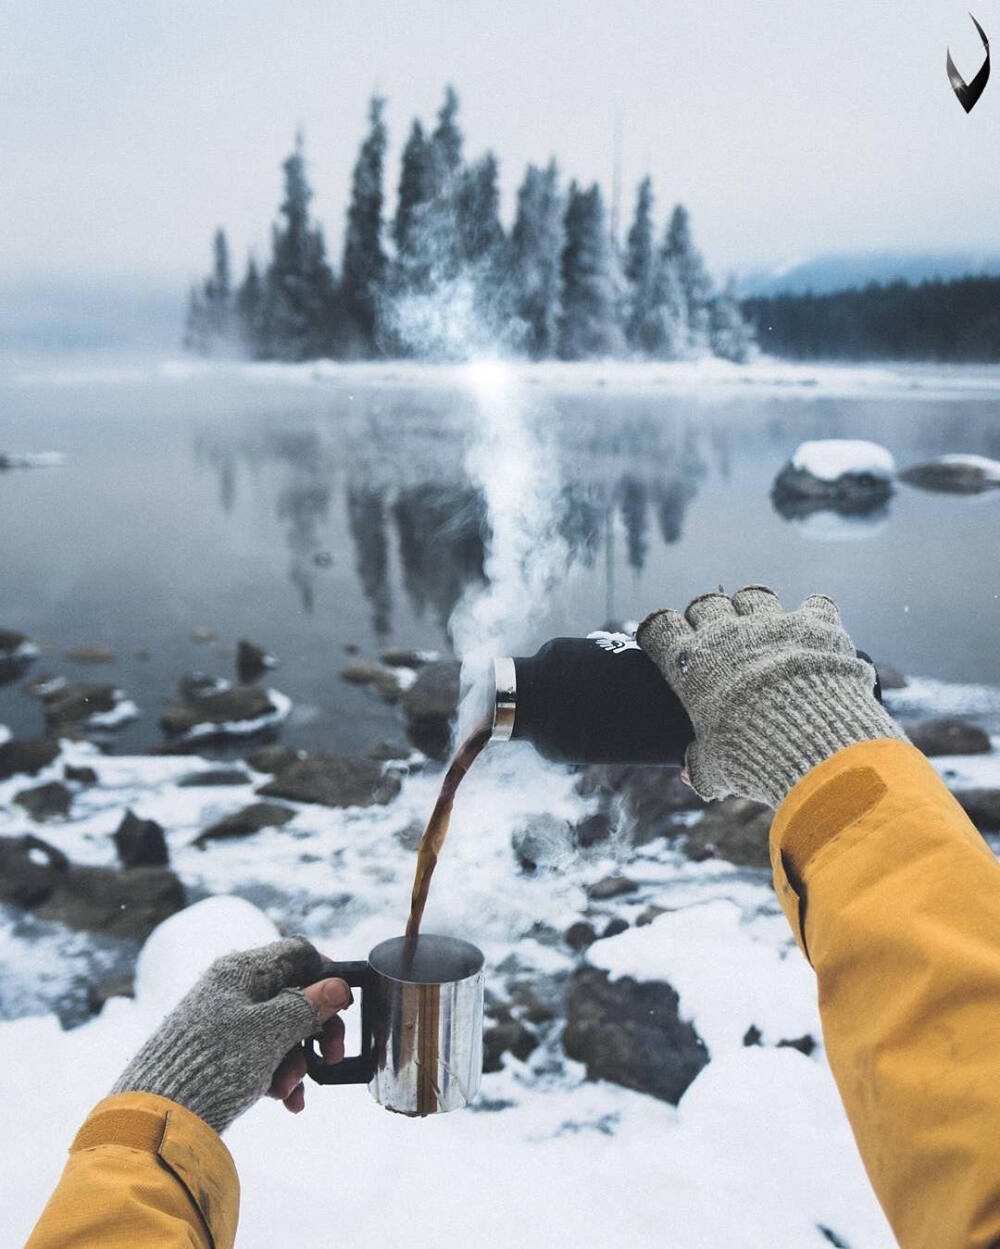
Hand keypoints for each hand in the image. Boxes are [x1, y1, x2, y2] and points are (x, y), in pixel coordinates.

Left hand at [112, 936, 350, 1133]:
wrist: (161, 1116)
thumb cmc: (217, 1063)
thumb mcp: (271, 1031)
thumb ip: (309, 1006)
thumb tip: (339, 985)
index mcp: (241, 971)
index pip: (295, 954)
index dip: (325, 974)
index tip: (344, 1002)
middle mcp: (232, 990)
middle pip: (292, 995)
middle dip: (316, 1028)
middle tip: (334, 1056)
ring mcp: (225, 1023)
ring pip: (279, 1030)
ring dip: (297, 1059)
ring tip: (292, 1090)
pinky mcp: (220, 1054)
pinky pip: (261, 1054)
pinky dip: (278, 1074)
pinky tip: (286, 1100)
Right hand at [637, 585, 906, 807]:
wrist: (813, 744)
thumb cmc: (750, 757)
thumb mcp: (715, 769)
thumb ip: (699, 764)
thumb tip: (688, 772)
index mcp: (690, 663)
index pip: (660, 627)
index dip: (662, 633)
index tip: (668, 643)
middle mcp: (725, 634)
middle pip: (706, 605)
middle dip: (709, 618)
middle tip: (719, 639)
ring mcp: (771, 624)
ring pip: (753, 597)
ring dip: (754, 610)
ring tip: (764, 630)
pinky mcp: (814, 625)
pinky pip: (814, 604)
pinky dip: (814, 617)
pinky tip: (814, 632)